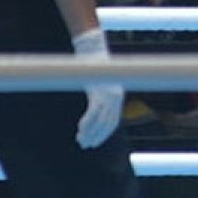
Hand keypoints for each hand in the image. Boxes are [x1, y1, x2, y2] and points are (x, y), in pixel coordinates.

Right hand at [71, 28, 123, 148]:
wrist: (93, 51)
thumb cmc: (95, 68)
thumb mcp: (100, 84)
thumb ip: (99, 96)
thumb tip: (95, 108)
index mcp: (117, 97)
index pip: (113, 122)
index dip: (104, 134)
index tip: (95, 143)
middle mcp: (115, 98)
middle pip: (107, 124)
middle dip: (96, 136)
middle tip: (86, 145)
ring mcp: (107, 95)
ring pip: (100, 121)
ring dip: (90, 133)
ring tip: (81, 141)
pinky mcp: (98, 92)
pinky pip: (93, 112)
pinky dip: (87, 122)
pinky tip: (80, 129)